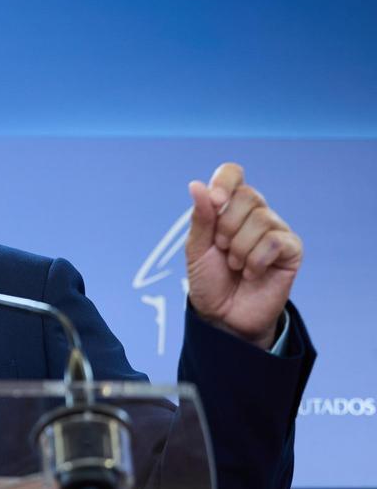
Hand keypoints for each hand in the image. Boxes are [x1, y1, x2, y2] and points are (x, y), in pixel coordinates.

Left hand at [186, 163, 301, 348]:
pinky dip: (256, 260)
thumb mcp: (197, 248)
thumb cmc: (209, 279)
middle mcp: (255, 214)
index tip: (215, 202)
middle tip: (222, 249)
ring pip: (262, 219)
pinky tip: (252, 273)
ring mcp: (275, 230)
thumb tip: (196, 185)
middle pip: (248, 195)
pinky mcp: (291, 250)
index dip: (225, 182)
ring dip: (240, 248)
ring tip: (236, 265)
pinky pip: (275, 241)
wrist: (222, 315)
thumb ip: (201, 217)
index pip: (233, 174)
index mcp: (229, 207)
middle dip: (227, 226)